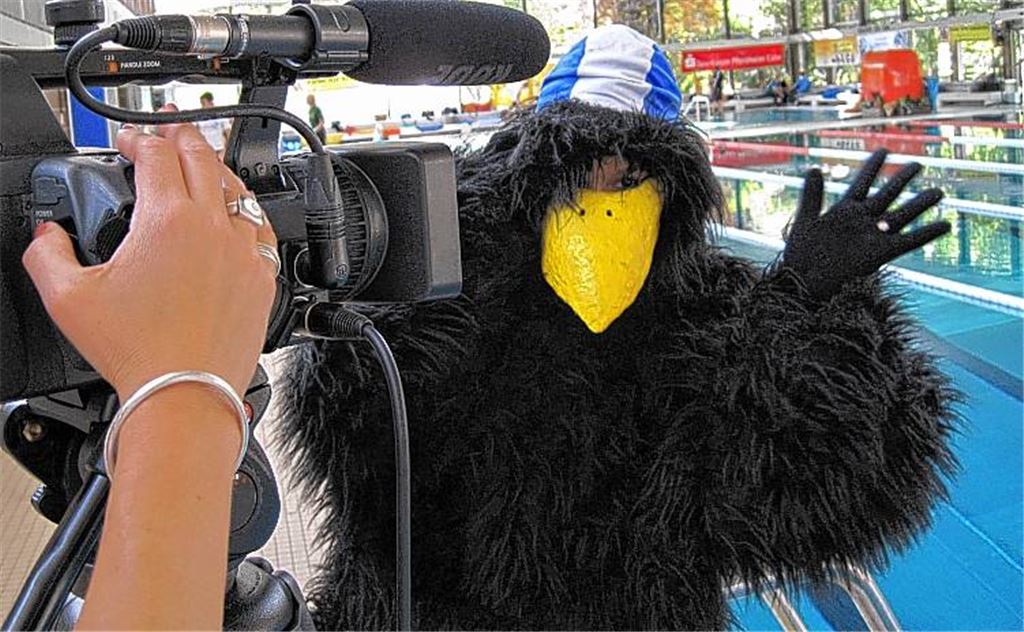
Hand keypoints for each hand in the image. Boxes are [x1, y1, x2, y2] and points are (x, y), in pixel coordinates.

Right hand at [22, 122, 277, 399]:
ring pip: (238, 189)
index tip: (127, 143)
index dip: (137, 139)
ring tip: (201, 164)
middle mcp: (213, 227)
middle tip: (168, 129)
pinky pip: (262, 228)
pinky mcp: (263, 277)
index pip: (155, 154)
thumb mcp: (67, 299)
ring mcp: (244, 251)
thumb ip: (48, 254)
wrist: (184, 393)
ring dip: (216, 169)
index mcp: (167, 220)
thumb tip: (46, 234)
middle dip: (181, 135)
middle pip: (202, 157)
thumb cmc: (136, 352)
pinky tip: (237, 214)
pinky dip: (246, 211)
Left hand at [782, 149, 950, 298]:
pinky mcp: (881, 253)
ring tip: (939, 192)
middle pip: (887, 195)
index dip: (873, 167)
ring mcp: (873, 236)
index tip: (884, 150)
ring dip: (920, 204)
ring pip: (902, 215)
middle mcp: (862, 221)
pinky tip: (946, 225)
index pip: (862, 183)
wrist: (803, 283)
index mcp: (844, 211)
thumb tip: (814, 168)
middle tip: (918, 164)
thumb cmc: (800, 255)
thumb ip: (812, 195)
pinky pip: (910, 241)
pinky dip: (927, 233)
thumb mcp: (805, 220)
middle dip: (902, 179)